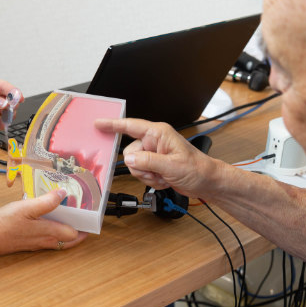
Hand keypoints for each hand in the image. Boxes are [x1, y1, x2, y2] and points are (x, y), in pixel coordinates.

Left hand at [0, 78, 21, 135]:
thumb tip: (3, 102)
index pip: (3, 86)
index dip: (12, 91)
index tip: (18, 96)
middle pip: (8, 99)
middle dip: (12, 102)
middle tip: (11, 107)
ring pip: (7, 111)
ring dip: (10, 113)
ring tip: (6, 115)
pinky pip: (1, 123)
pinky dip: (5, 124)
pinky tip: (3, 123)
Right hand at [0, 189, 86, 251]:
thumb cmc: (6, 224)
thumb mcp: (27, 207)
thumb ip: (47, 202)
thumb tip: (62, 194)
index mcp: (49, 232)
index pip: (74, 234)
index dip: (83, 228)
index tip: (89, 218)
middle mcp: (45, 241)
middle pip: (68, 241)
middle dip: (78, 234)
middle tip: (83, 223)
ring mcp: (37, 244)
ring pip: (58, 242)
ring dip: (67, 234)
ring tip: (70, 222)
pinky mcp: (29, 244)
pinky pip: (48, 241)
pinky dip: (54, 234)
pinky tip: (48, 224)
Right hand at [94, 118, 215, 196]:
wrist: (207, 182)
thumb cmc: (197, 169)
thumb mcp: (172, 165)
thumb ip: (148, 161)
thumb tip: (129, 158)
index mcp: (158, 133)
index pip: (130, 126)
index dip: (113, 125)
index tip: (98, 123)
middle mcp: (154, 141)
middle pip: (129, 153)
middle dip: (141, 167)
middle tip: (157, 172)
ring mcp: (154, 154)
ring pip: (134, 165)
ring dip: (148, 176)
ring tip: (163, 176)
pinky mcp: (155, 165)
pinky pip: (141, 173)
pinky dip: (152, 180)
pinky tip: (164, 180)